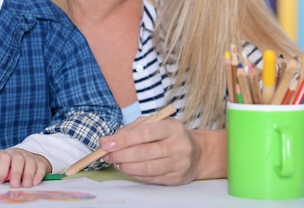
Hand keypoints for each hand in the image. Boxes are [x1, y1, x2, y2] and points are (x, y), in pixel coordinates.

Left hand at [0, 148, 50, 187]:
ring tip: (26, 185)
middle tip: (14, 185)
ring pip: (30, 162)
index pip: (3, 157)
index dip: (1, 169)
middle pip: (18, 159)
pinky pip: (40, 166)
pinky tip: (35, 182)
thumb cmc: (5, 165)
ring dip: (28, 175)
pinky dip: (38, 175)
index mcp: (4, 154)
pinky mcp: (38, 162)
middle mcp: (17, 153)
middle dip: (16, 173)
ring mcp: (29, 157)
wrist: (21, 158)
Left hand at [99, 118, 226, 184]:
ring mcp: (180, 163)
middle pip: (145, 152)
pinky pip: (152, 178)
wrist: (196, 152)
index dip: (124, 139)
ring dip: (127, 167)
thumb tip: (108, 141)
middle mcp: (178, 145)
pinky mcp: (177, 178)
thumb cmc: (167, 135)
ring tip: (116, 162)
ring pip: (148, 168)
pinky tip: (128, 169)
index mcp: (172, 127)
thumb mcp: (153, 124)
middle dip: (121, 155)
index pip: (145, 133)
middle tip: (107, 155)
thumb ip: (131, 130)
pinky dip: (136, 175)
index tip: (106, 143)